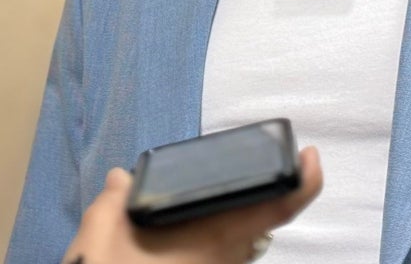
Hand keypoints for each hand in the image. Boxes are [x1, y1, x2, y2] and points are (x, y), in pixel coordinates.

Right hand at [63, 146, 321, 263]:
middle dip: (247, 192)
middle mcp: (228, 259)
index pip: (278, 208)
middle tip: (225, 166)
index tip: (310, 157)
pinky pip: (216, 255)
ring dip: (221, 219)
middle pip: (256, 220)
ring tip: (186, 196)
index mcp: (216, 236)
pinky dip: (203, 237)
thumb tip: (122, 179)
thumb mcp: (100, 233)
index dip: (303, 181)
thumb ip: (114, 200)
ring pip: (235, 241)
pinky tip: (170, 230)